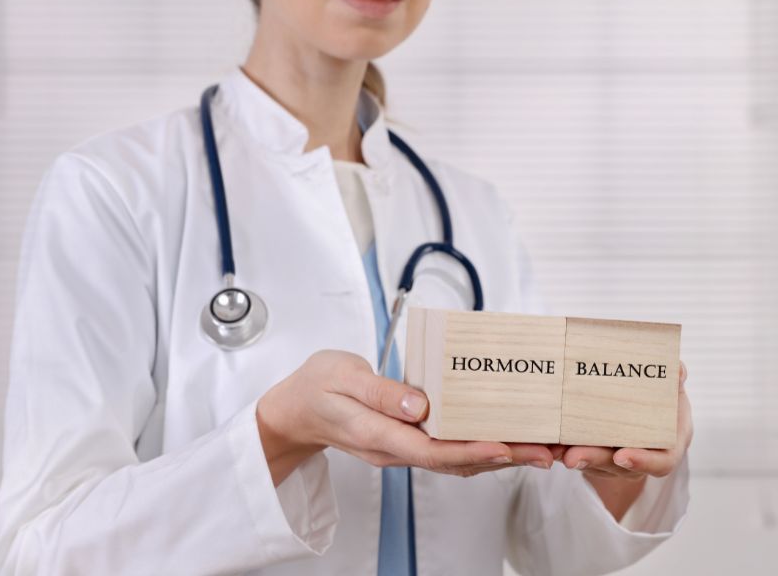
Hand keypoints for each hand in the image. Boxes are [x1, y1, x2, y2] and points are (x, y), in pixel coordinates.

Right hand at [257, 350, 554, 484]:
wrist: (296, 409)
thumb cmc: (315, 387)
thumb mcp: (341, 376)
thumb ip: (380, 392)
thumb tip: (421, 406)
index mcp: (376, 434)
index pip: (431, 450)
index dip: (471, 451)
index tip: (507, 446)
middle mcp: (392, 449)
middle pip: (453, 462)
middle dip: (501, 457)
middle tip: (544, 451)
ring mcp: (399, 449)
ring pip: (454, 461)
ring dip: (496, 457)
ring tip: (536, 448)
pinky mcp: (404, 442)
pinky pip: (446, 451)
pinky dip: (477, 449)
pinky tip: (500, 440)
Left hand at [551, 361, 692, 519]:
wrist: (645, 411)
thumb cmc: (661, 398)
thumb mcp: (671, 388)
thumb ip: (673, 377)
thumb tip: (676, 370)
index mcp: (666, 445)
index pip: (660, 463)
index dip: (643, 461)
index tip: (622, 456)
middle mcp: (640, 458)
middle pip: (617, 467)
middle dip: (593, 460)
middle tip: (572, 457)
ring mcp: (614, 462)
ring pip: (593, 463)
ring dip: (572, 456)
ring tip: (553, 448)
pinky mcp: (592, 454)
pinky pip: (577, 454)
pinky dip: (562, 448)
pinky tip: (545, 441)